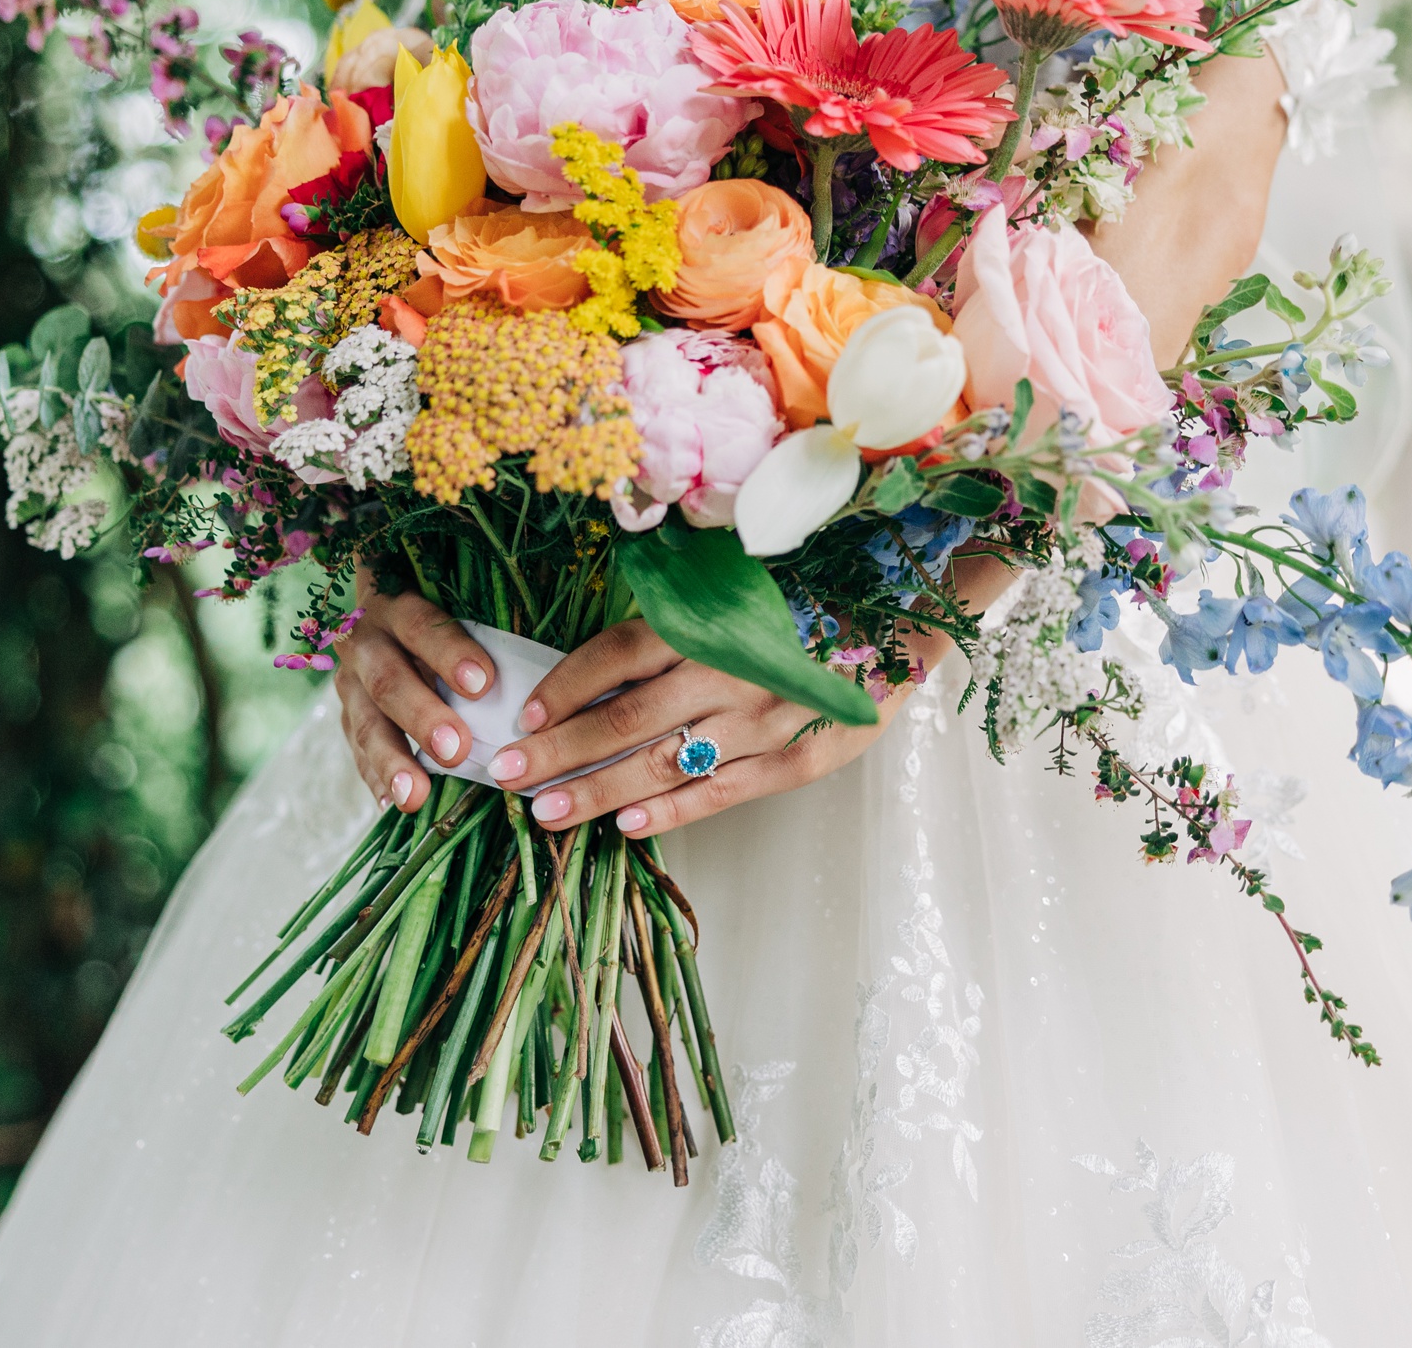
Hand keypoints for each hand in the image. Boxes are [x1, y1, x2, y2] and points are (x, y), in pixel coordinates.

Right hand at [332, 583, 496, 812]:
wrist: (380, 618)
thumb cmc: (440, 620)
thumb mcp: (453, 610)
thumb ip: (482, 637)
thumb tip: (536, 684)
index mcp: (397, 606)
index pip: (422, 626)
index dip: (449, 653)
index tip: (483, 683)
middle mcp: (366, 642)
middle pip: (388, 680)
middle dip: (422, 717)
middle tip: (456, 749)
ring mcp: (351, 683)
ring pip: (365, 724)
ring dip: (393, 761)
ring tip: (415, 794)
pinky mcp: (346, 716)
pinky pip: (357, 752)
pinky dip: (376, 778)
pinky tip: (395, 803)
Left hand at [486, 619, 910, 838]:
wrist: (906, 613)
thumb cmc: (809, 593)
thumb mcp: (740, 585)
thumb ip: (678, 614)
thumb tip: (599, 660)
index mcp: (711, 618)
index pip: (616, 656)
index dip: (563, 688)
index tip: (523, 717)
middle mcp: (730, 669)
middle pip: (624, 717)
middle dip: (557, 752)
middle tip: (505, 776)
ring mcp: (765, 719)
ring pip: (664, 763)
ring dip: (598, 791)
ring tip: (547, 813)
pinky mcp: (801, 757)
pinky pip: (724, 791)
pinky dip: (674, 810)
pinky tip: (629, 826)